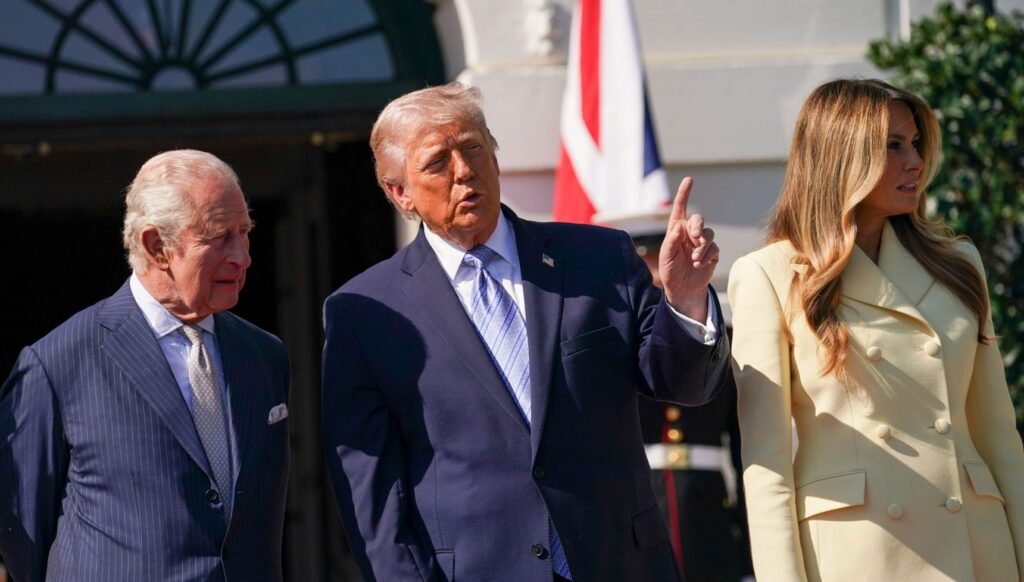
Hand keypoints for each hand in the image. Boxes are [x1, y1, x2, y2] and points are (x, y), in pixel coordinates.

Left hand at [659, 177, 718, 320]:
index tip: (689, 179)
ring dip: (702, 245)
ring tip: (695, 258)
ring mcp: (702, 242)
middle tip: (694, 236)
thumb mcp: (666, 256)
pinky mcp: (712, 253)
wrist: (682, 289)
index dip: (684, 193)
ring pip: (708, 233)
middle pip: (698, 219)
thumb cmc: (670, 271)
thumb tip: (680, 225)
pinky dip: (707, 255)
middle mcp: (690, 233)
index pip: (681, 208)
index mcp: (676, 229)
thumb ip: (671, 240)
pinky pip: (714, 248)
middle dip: (697, 225)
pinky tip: (700, 264)